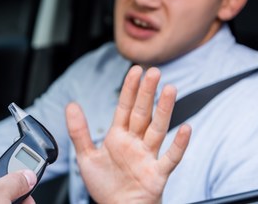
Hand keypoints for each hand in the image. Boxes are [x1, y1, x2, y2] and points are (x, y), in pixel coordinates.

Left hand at [66, 66, 190, 203]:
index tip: (136, 70)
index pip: (125, 108)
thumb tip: (71, 105)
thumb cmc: (105, 186)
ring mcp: (148, 157)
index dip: (129, 89)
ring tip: (170, 90)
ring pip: (158, 129)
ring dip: (164, 110)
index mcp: (118, 137)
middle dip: (147, 92)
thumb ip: (79, 131)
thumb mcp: (86, 156)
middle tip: (154, 72)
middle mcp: (135, 143)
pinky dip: (179, 144)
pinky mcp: (157, 174)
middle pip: (142, 113)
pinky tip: (186, 129)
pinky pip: (170, 157)